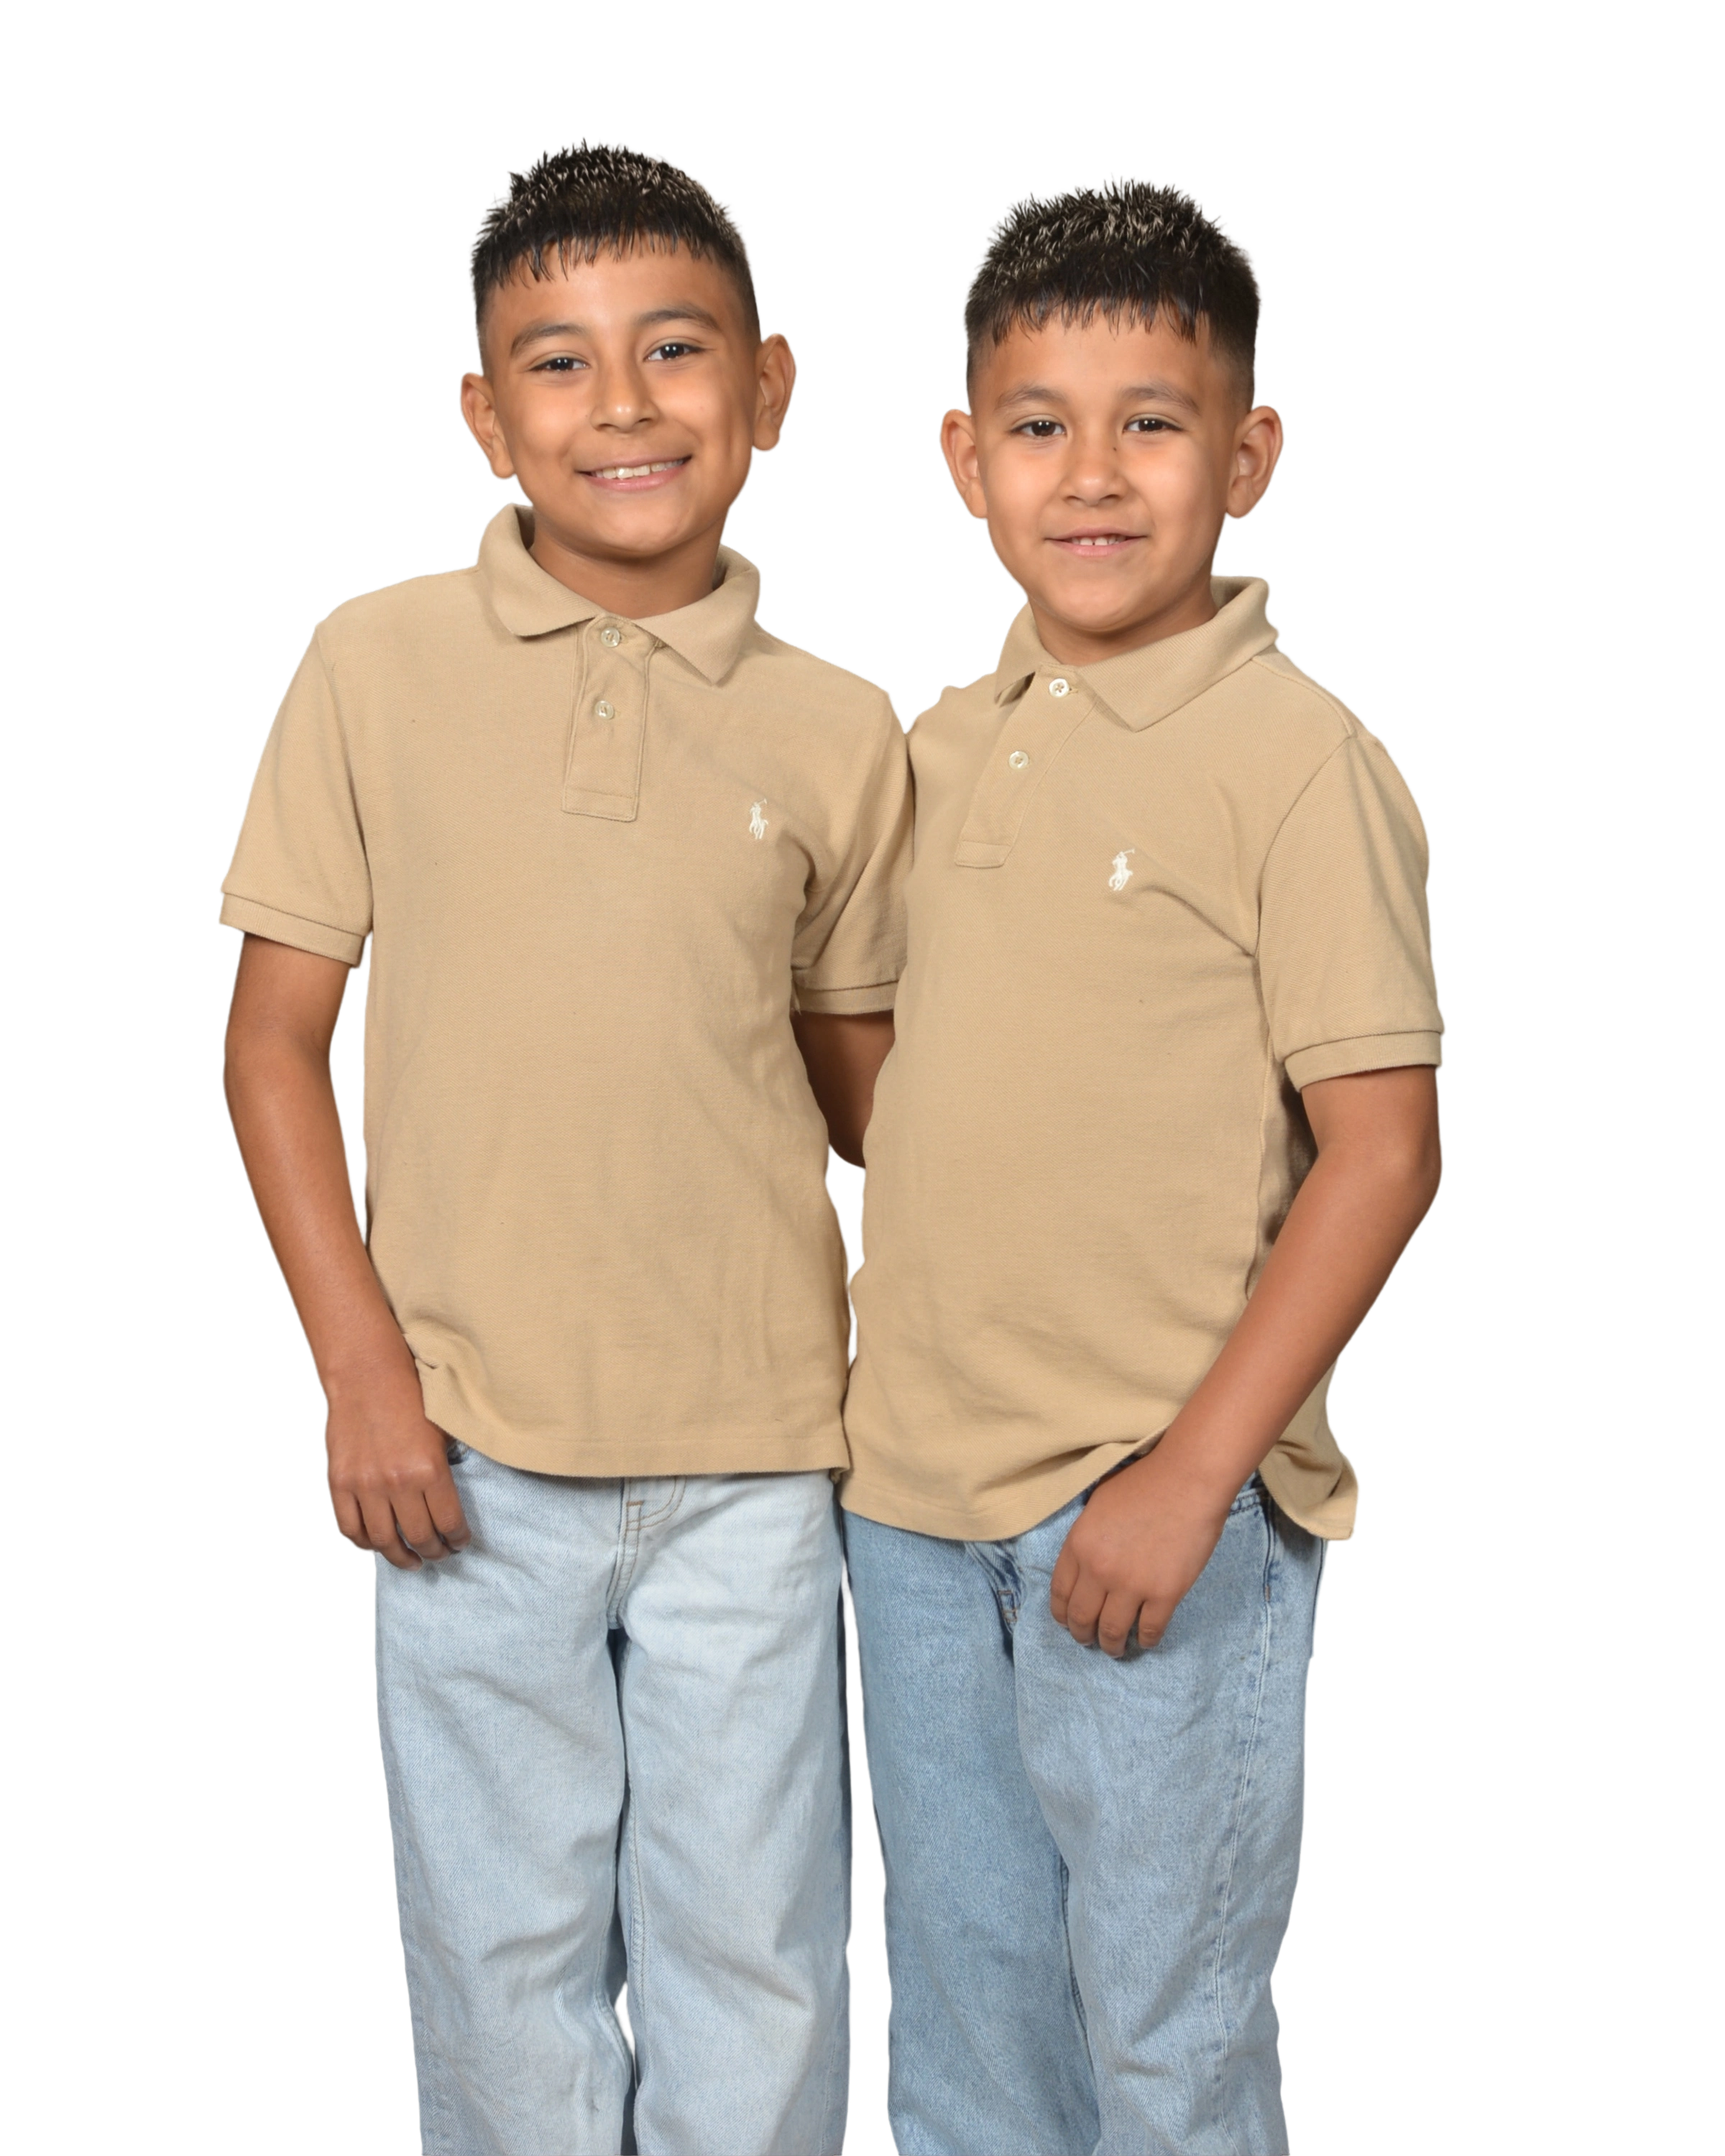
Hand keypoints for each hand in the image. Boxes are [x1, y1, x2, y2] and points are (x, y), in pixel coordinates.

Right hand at [323, 1349, 470, 1570]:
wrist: (367, 1375)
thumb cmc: (410, 1397)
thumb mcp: (443, 1430)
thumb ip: (448, 1467)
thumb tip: (455, 1502)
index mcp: (429, 1469)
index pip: (449, 1522)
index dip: (457, 1540)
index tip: (460, 1543)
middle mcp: (397, 1482)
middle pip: (419, 1537)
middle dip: (434, 1552)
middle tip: (440, 1555)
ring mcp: (365, 1485)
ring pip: (384, 1540)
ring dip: (401, 1557)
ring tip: (412, 1561)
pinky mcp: (340, 1483)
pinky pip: (351, 1528)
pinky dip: (365, 1544)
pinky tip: (379, 1546)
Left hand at [1049, 1447, 1230, 1655]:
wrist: (1187, 1481)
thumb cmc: (1145, 1483)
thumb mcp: (1098, 1502)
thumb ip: (1087, 1534)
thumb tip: (1086, 1557)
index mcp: (1079, 1544)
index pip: (1060, 1592)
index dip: (1062, 1613)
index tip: (1066, 1621)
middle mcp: (1099, 1570)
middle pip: (1082, 1617)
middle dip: (1082, 1634)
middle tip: (1088, 1640)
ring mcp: (1132, 1585)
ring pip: (1112, 1631)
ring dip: (1111, 1645)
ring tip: (1114, 1649)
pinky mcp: (1164, 1594)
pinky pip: (1149, 1630)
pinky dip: (1145, 1640)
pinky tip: (1145, 1639)